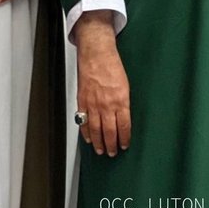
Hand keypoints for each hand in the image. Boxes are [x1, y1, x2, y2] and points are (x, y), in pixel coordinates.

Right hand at [74, 11, 130, 156]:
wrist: (96, 55)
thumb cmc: (112, 67)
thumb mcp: (126, 86)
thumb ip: (124, 103)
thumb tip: (123, 118)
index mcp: (121, 101)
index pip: (124, 126)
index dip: (124, 138)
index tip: (124, 145)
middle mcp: (107, 105)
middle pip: (109, 131)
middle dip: (111, 145)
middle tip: (112, 153)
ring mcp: (93, 104)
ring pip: (96, 130)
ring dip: (99, 142)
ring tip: (101, 150)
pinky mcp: (82, 101)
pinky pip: (83, 121)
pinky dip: (86, 132)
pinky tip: (89, 139)